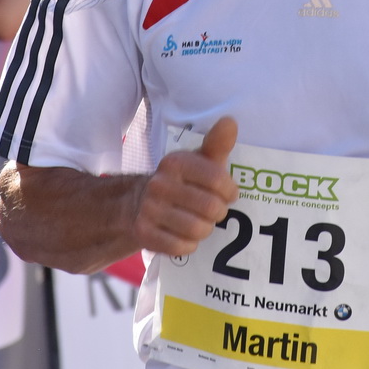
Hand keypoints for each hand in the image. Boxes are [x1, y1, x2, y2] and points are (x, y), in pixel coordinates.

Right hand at [131, 117, 239, 256]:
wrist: (138, 204)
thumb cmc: (182, 182)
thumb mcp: (198, 161)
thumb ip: (217, 143)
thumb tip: (231, 121)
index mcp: (175, 162)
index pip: (218, 180)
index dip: (230, 191)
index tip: (228, 194)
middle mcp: (159, 184)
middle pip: (211, 208)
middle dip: (218, 213)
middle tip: (213, 211)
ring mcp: (150, 209)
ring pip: (198, 229)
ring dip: (205, 230)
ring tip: (200, 223)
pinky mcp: (144, 233)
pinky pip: (181, 247)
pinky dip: (189, 245)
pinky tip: (185, 236)